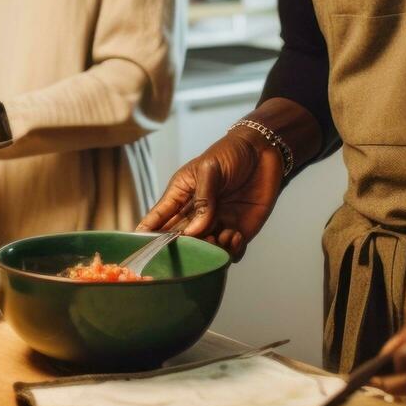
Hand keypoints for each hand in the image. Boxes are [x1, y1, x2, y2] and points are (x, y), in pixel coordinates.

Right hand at [136, 129, 282, 260]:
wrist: (264, 152)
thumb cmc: (230, 153)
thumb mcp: (209, 169)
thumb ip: (203, 200)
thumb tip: (194, 231)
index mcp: (179, 196)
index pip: (157, 220)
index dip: (147, 236)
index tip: (142, 251)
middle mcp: (194, 215)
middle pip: (179, 242)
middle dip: (183, 249)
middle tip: (193, 244)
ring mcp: (215, 225)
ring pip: (204, 252)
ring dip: (209, 251)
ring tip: (217, 237)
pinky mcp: (237, 231)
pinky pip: (230, 253)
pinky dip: (231, 251)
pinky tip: (235, 234)